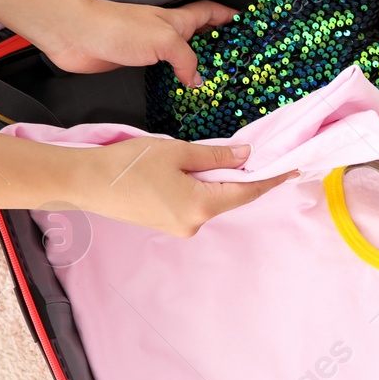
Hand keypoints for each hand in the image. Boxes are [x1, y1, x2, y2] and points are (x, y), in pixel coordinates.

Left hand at [28, 0, 236, 87]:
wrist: (76, 34)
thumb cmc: (119, 29)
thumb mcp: (164, 40)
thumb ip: (186, 59)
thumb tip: (197, 79)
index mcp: (178, 19)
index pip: (211, 12)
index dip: (229, 16)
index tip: (248, 25)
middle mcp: (167, 31)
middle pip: (200, 34)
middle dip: (219, 44)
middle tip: (237, 61)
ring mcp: (151, 47)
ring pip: (182, 54)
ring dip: (197, 64)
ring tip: (216, 80)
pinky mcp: (135, 61)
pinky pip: (163, 70)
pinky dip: (175, 78)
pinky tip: (180, 89)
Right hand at [67, 138, 295, 236]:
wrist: (85, 182)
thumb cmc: (129, 164)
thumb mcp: (177, 152)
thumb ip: (215, 156)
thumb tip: (246, 156)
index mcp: (201, 206)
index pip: (247, 192)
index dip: (271, 179)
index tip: (293, 169)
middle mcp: (194, 223)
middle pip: (231, 197)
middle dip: (245, 177)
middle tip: (262, 155)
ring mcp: (179, 227)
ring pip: (212, 200)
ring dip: (221, 180)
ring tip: (226, 157)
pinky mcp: (166, 224)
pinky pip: (195, 203)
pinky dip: (203, 187)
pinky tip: (200, 171)